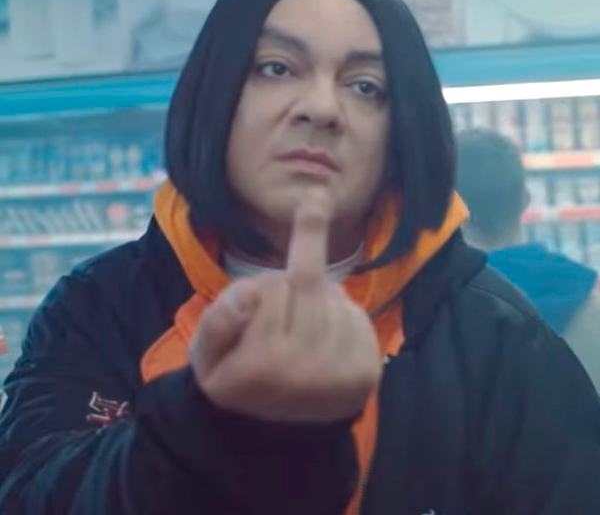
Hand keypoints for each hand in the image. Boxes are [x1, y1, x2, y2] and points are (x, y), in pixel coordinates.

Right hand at [189, 187, 381, 422]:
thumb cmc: (238, 382)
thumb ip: (217, 323)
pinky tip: (324, 342)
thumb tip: (248, 294)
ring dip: (315, 303)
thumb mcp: (206, 358)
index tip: (316, 197)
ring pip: (331, 297)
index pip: (271, 289)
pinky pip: (353, 314)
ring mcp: (340, 370)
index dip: (276, 266)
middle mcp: (305, 370)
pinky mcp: (366, 369)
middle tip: (274, 323)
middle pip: (303, 283)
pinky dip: (338, 316)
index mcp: (259, 367)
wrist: (277, 432)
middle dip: (286, 289)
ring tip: (298, 337)